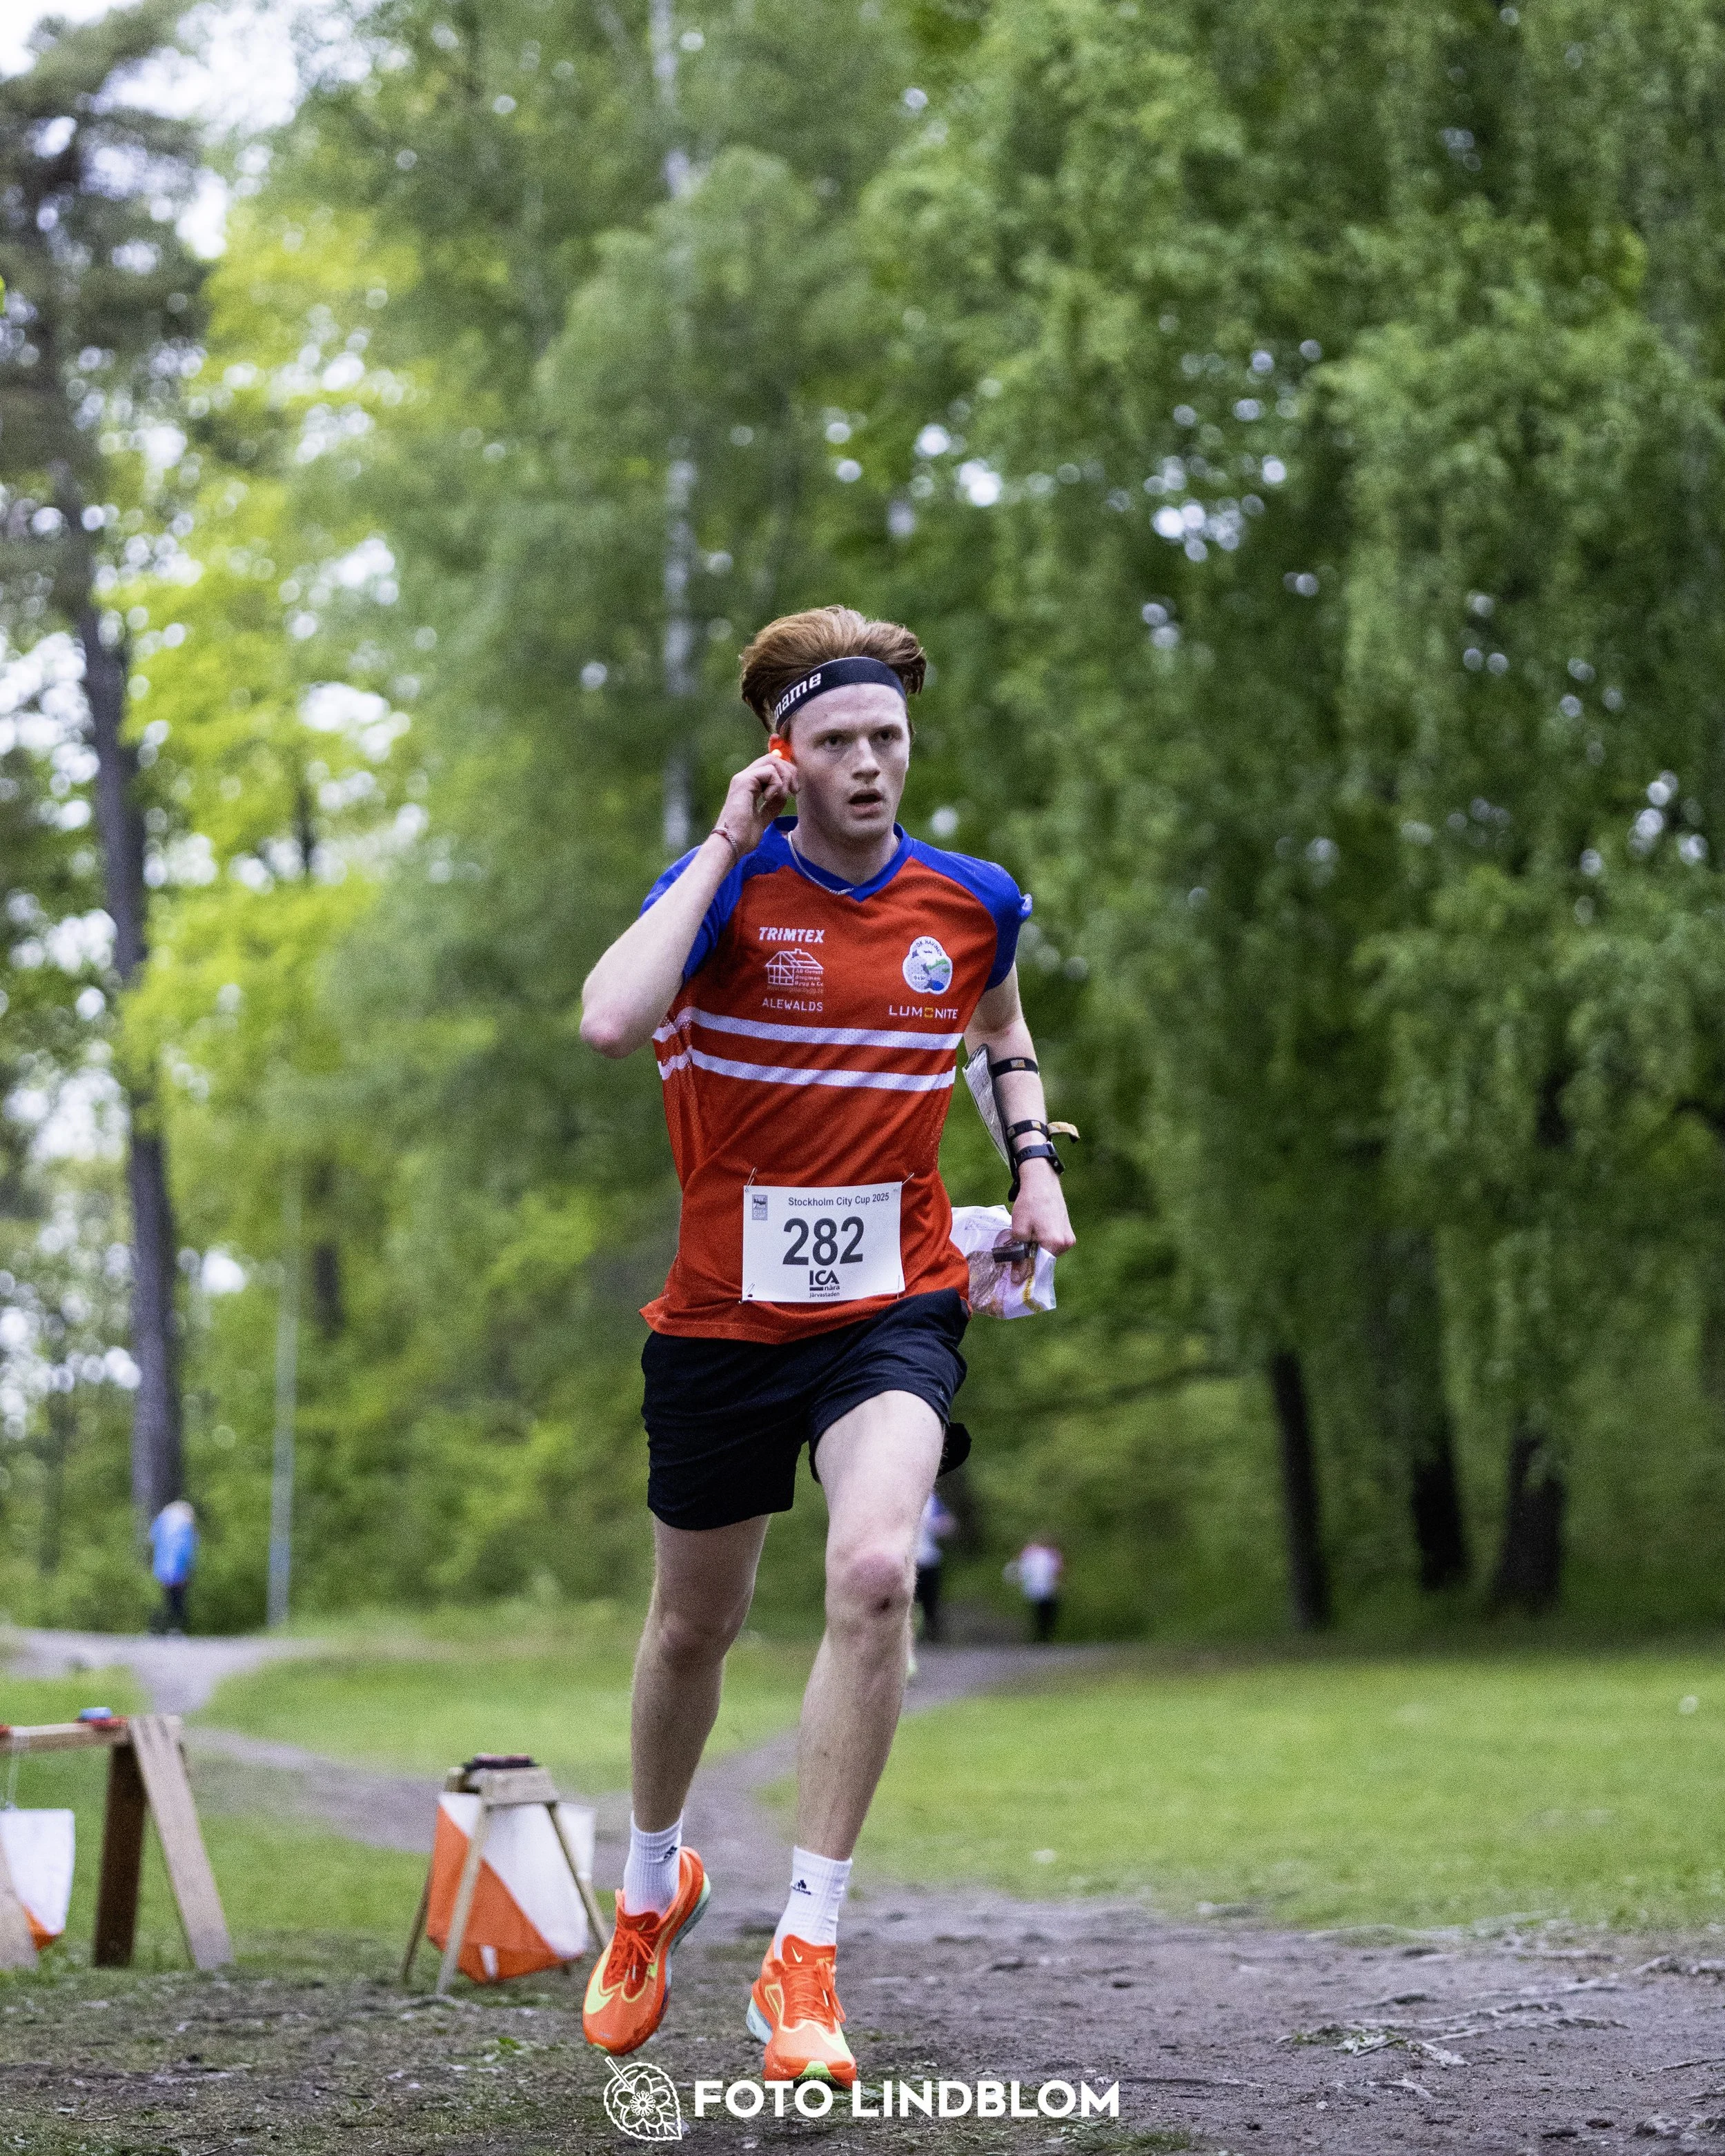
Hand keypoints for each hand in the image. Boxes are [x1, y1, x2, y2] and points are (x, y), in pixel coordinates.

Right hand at [712, 750, 794, 857]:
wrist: (732, 843)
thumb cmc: (744, 835)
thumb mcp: (764, 817)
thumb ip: (773, 804)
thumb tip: (784, 793)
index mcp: (748, 785)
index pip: (771, 765)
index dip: (787, 772)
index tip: (794, 790)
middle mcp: (744, 778)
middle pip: (773, 758)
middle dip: (790, 771)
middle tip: (794, 790)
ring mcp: (743, 778)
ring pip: (772, 761)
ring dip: (785, 777)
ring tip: (784, 795)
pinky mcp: (744, 781)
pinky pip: (769, 771)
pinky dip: (776, 784)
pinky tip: (769, 798)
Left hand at [1005, 1159, 1074, 1280]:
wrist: (1042, 1181)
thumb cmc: (1029, 1203)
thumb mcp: (1019, 1230)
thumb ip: (1019, 1256)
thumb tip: (1018, 1279)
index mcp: (1055, 1243)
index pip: (1039, 1268)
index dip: (1025, 1272)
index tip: (1013, 1276)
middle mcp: (1066, 1243)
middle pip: (1045, 1261)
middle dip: (1030, 1259)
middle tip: (1015, 1251)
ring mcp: (1069, 1237)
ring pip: (1049, 1252)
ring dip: (1036, 1250)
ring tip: (1025, 1236)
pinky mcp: (1068, 1231)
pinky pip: (1053, 1244)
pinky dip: (1043, 1242)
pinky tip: (1034, 1231)